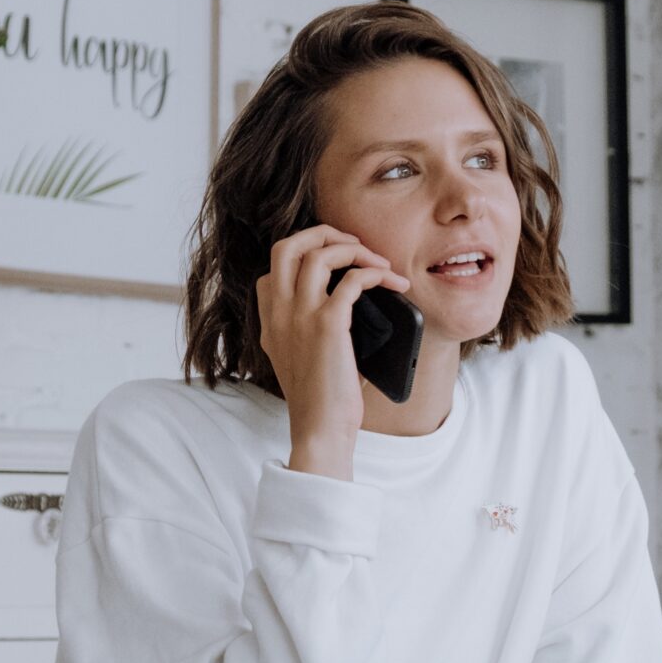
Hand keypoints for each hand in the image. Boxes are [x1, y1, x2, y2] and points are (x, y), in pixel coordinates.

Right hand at [255, 225, 408, 480]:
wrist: (320, 429)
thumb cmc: (320, 399)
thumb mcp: (300, 357)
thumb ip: (308, 326)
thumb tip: (349, 300)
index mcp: (270, 320)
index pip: (274, 266)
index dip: (304, 253)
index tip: (334, 261)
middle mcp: (279, 312)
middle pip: (288, 245)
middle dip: (323, 233)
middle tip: (354, 244)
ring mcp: (299, 315)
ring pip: (320, 254)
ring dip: (355, 249)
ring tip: (380, 263)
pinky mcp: (326, 324)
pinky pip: (351, 280)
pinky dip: (374, 274)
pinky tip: (391, 283)